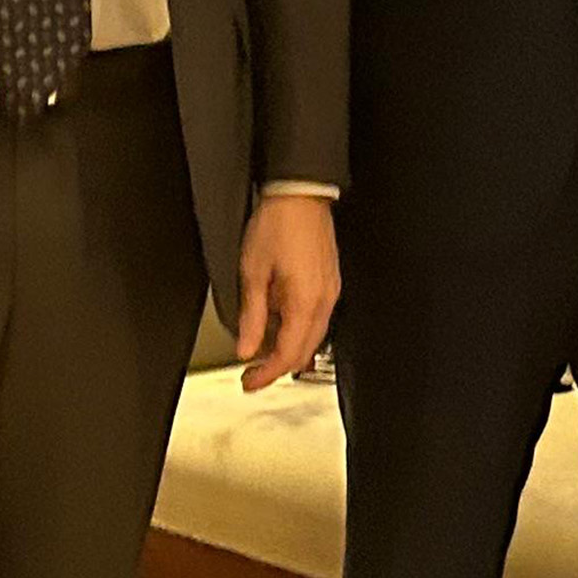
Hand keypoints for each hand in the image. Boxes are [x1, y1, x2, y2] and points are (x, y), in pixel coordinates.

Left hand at [237, 192, 341, 391]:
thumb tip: (247, 348)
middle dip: (278, 367)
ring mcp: (330, 291)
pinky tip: (281, 328)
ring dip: (289, 350)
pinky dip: (298, 331)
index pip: (288, 354)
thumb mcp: (253, 273)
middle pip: (305, 351)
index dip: (267, 374)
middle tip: (253, 374)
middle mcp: (324, 300)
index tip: (249, 382)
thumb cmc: (278, 224)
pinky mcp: (329, 281)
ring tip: (263, 354)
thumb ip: (252, 316)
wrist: (300, 194)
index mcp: (305, 302)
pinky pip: (317, 318)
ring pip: (313, 337)